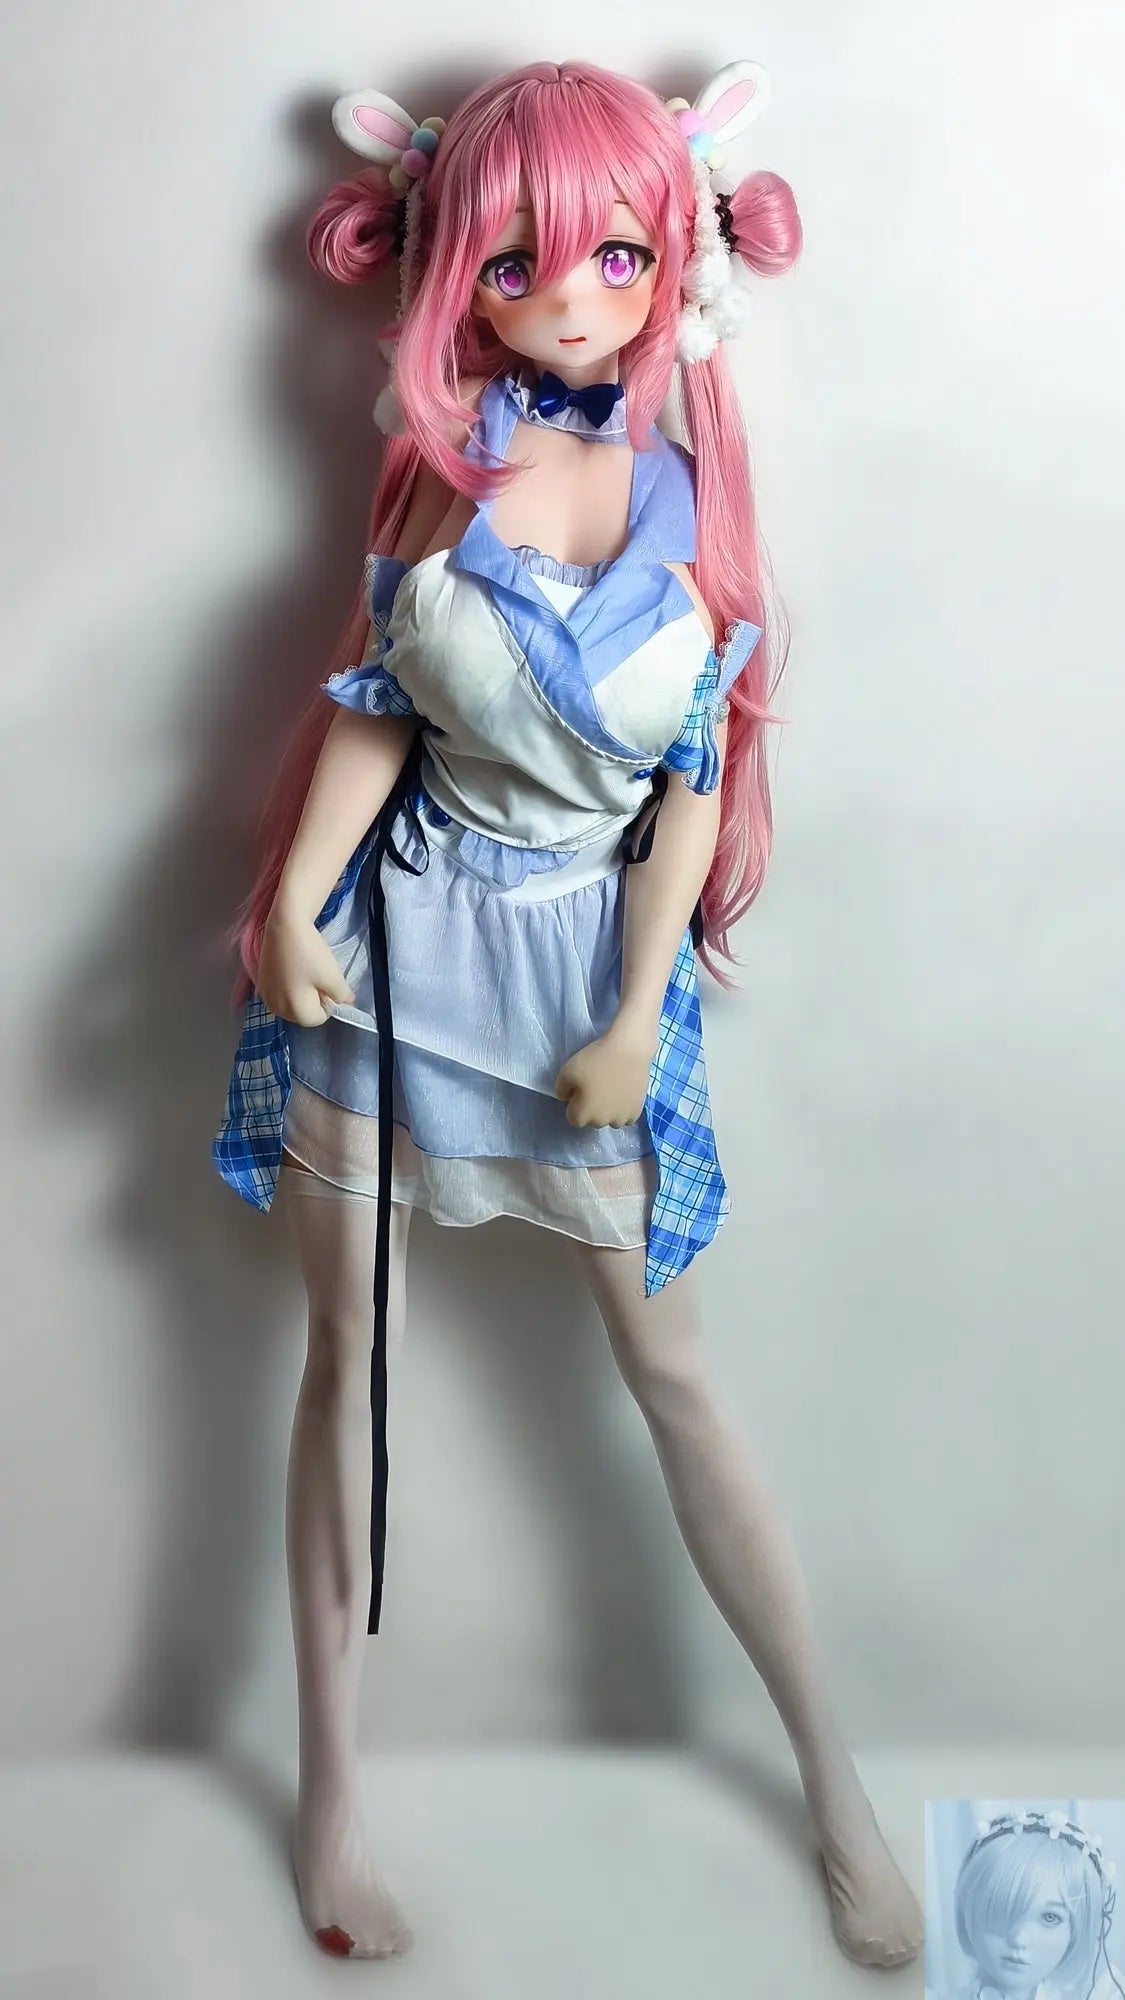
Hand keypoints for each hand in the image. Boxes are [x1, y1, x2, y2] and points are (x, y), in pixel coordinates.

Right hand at [255, 897, 354, 1025]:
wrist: (286, 925)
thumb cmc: (310, 953)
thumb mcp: (334, 976)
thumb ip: (342, 996)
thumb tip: (344, 1002)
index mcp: (294, 1011)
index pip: (318, 1018)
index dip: (328, 1002)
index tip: (327, 983)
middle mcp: (276, 1008)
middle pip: (302, 1014)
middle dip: (312, 1000)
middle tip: (316, 976)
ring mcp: (265, 995)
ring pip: (290, 1004)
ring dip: (300, 994)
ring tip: (305, 972)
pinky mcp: (260, 982)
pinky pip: (279, 994)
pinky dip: (287, 987)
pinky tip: (292, 969)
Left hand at [553, 1016, 657, 1128]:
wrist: (629, 1050)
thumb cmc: (595, 1060)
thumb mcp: (565, 1071)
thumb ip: (561, 1089)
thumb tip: (567, 1098)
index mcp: (583, 1116)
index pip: (574, 1118)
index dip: (575, 1103)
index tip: (580, 1089)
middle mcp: (602, 1122)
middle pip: (593, 1120)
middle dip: (592, 1107)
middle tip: (596, 1086)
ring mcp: (621, 1118)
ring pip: (610, 1119)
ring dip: (609, 1110)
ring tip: (611, 1090)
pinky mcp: (637, 1111)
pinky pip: (626, 1117)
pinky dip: (623, 1108)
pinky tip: (623, 1094)